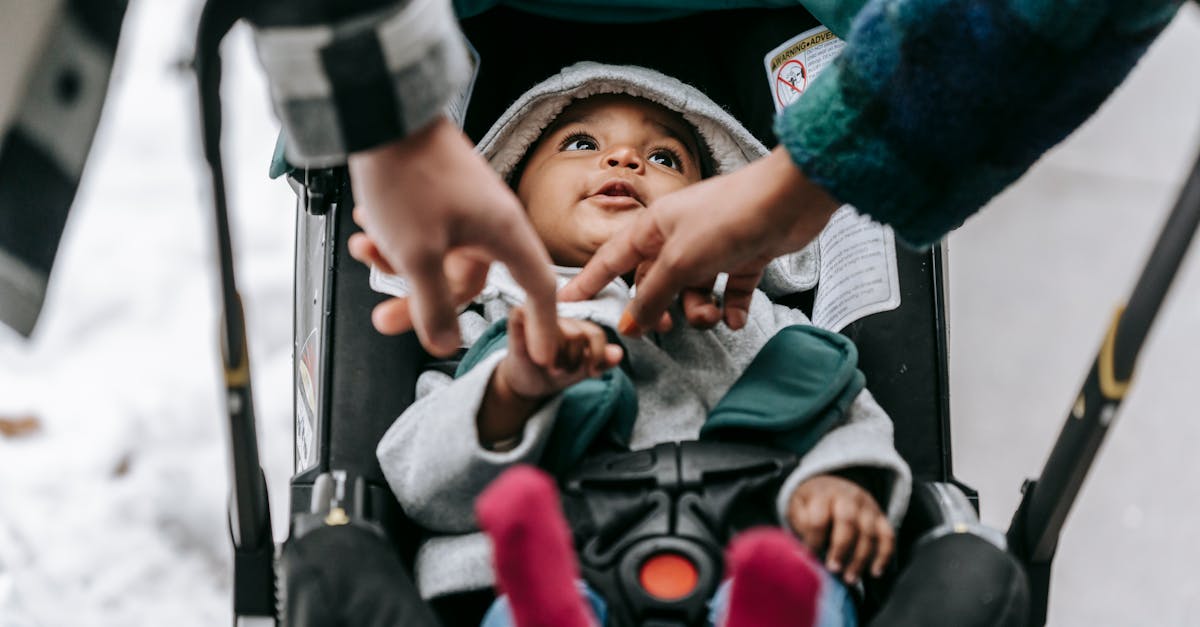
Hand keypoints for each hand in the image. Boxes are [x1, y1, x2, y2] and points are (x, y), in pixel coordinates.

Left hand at [347, 116, 557, 363]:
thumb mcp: (417, 254)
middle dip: (421, 301)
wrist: (384, 111)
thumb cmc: (407, 176)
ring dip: (397, 263)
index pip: (537, 289)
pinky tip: (366, 227)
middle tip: (385, 319)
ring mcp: (466, 205)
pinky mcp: (440, 193)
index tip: (542, 355)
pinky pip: (424, 232)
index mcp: (504, 234)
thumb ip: (432, 306)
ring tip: (363, 250)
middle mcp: (492, 220)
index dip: (542, 326)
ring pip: (437, 256)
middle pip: (466, 281)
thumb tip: (445, 343)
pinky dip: (395, 237)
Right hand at [478, 308, 622, 444]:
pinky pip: (521, 315)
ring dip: (555, 359)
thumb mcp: (582, 371)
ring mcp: (537, 317)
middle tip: (563, 371)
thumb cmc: (555, 373)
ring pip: (557, 333)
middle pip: (578, 335)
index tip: (591, 372)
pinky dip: (528, 333)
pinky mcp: (516, 321)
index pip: (595, 333)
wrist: (526, 384)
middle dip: (573, 361)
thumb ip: (601, 361)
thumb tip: (618, 353)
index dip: (596, 355)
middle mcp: (559, 318)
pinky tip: (532, 352)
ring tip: (549, 367)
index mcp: (577, 326)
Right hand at [559, 147, 837, 334]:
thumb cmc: (730, 217)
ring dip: (701, 310)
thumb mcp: (681, 262)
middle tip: (665, 329)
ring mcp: (712, 245)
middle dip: (660, 308)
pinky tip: (736, 318)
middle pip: (655, 282)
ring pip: (693, 290)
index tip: (568, 302)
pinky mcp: (743, 255)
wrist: (789, 200)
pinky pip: (728, 290)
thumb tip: (630, 324)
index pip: (611, 259)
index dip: (589, 282)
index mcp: (654, 227)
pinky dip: (731, 307)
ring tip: (713, 315)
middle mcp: (679, 235)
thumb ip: (653, 296)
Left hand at [787, 474, 893, 584]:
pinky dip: (884, 556)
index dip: (814, 540)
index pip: (819, 518)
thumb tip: (805, 551)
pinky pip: (888, 537)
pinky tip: (875, 572)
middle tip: (833, 569)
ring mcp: (868, 507)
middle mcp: (848, 497)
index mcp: (823, 494)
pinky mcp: (881, 517)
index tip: (808, 556)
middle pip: (847, 522)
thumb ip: (802, 525)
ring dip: (860, 559)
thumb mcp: (798, 506)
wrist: (832, 484)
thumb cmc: (812, 503)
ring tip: (849, 578)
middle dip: (841, 548)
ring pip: (869, 533)